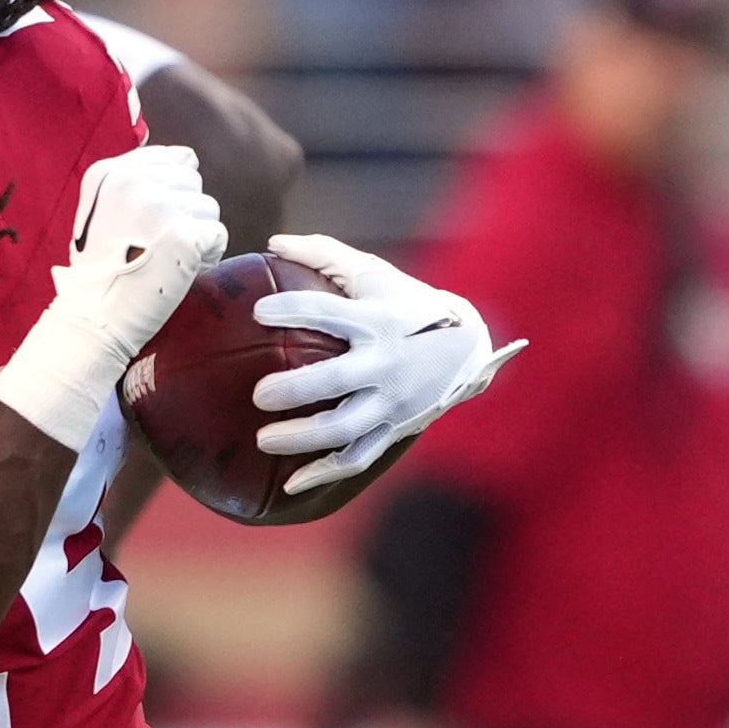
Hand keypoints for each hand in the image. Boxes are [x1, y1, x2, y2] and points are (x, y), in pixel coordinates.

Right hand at [0, 144, 222, 446]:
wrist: (94, 319)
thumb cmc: (102, 272)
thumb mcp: (104, 213)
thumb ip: (139, 184)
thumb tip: (189, 159)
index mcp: (110, 174)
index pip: (173, 160)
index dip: (174, 195)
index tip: (153, 225)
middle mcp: (132, 182)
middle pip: (193, 183)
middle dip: (185, 215)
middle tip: (158, 248)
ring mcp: (158, 207)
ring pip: (209, 208)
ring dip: (197, 237)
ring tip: (167, 261)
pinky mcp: (182, 234)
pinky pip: (218, 234)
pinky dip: (207, 256)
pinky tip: (180, 272)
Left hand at [249, 232, 518, 493]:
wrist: (469, 350)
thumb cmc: (407, 305)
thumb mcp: (375, 275)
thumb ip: (325, 256)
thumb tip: (272, 244)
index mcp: (378, 321)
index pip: (330, 312)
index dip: (295, 310)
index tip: (260, 312)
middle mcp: (386, 364)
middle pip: (338, 379)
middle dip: (298, 388)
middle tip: (259, 393)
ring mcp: (391, 402)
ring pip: (345, 428)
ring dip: (304, 438)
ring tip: (262, 440)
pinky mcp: (394, 429)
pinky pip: (357, 458)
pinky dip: (323, 473)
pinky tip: (289, 483)